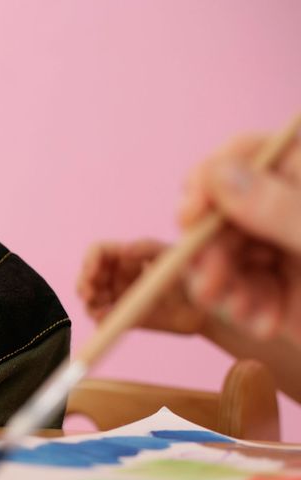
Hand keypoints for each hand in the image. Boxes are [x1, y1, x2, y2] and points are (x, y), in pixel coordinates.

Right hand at [77, 239, 207, 334]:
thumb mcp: (170, 255)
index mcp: (126, 257)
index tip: (92, 271)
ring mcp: (118, 298)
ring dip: (89, 303)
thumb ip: (147, 248)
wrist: (205, 309)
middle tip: (89, 294)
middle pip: (88, 276)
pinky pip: (102, 319)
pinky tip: (106, 317)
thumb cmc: (191, 276)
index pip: (98, 252)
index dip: (90, 260)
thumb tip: (122, 250)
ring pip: (90, 299)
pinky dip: (99, 318)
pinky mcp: (122, 318)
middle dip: (84, 284)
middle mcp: (117, 276)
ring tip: (100, 308)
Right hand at [178, 132, 300, 341]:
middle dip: (212, 250)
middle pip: (224, 211)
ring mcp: (288, 247)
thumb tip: (220, 176)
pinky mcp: (285, 289)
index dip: (211, 181)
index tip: (189, 214)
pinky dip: (245, 309)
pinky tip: (264, 323)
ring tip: (245, 313)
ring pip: (225, 254)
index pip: (247, 155)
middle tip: (209, 285)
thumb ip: (281, 208)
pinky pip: (241, 289)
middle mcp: (294, 206)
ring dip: (225, 287)